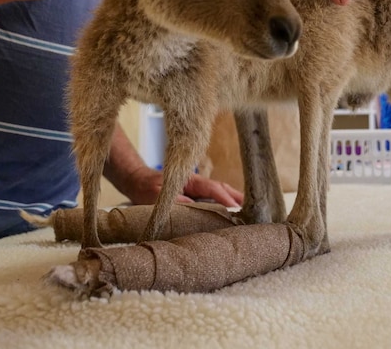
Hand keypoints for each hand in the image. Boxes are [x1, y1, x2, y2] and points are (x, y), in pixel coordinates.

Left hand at [125, 166, 241, 207]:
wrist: (137, 181)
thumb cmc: (146, 188)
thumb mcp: (156, 195)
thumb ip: (174, 200)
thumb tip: (194, 205)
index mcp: (190, 181)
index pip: (213, 189)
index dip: (225, 199)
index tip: (236, 209)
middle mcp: (197, 183)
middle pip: (222, 188)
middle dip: (236, 197)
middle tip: (252, 208)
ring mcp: (197, 187)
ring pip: (219, 191)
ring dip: (233, 198)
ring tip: (248, 209)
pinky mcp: (195, 193)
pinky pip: (213, 196)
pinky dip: (225, 201)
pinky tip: (232, 209)